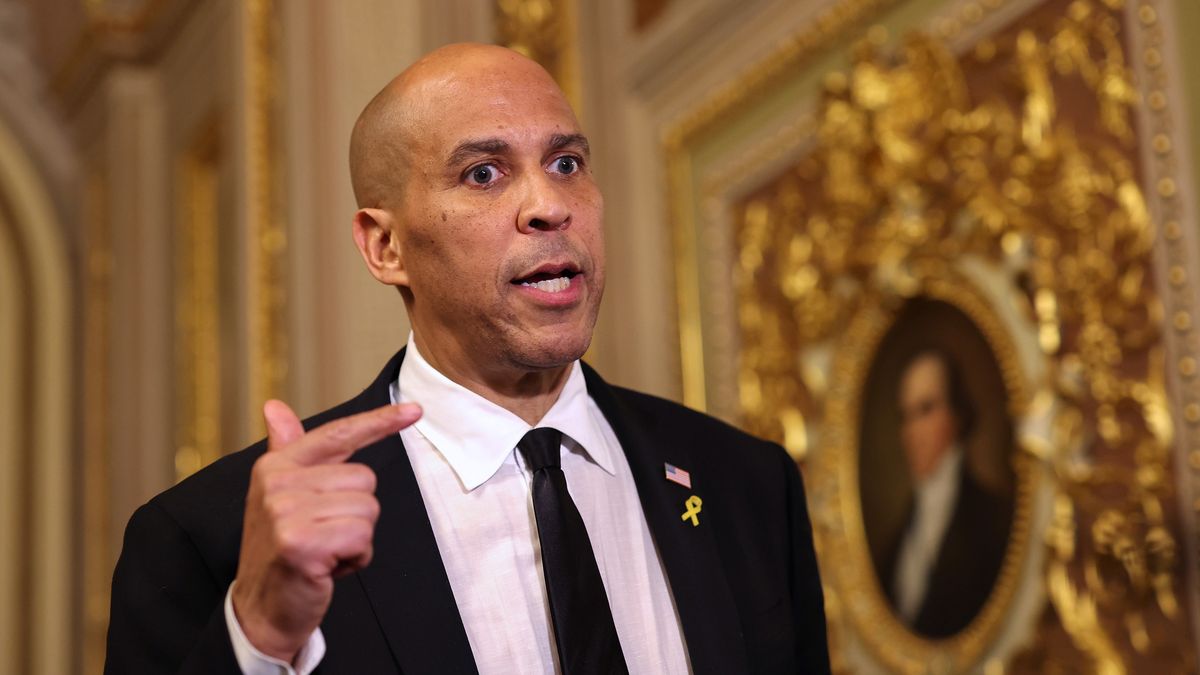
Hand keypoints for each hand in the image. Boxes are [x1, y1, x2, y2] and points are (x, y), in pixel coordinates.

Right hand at [231, 399, 421, 661]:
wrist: (260, 611)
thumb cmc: (281, 551)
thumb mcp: (280, 497)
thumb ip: (287, 451)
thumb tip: (275, 407)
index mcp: (275, 466)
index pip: (337, 434)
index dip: (379, 421)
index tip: (414, 410)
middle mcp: (277, 484)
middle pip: (364, 479)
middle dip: (356, 514)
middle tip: (323, 536)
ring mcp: (286, 513)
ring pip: (367, 509)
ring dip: (357, 539)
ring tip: (325, 552)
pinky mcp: (301, 543)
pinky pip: (362, 537)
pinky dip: (356, 558)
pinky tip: (328, 569)